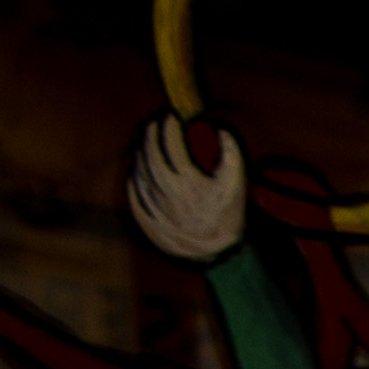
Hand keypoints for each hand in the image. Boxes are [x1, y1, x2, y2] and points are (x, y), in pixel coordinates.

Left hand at [126, 118, 246, 264]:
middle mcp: (167, 191)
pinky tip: (138, 168)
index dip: (170, 128)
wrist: (214, 251)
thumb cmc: (226, 215)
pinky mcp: (145, 215)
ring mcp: (154, 204)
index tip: (171, 117)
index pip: (172, 146)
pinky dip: (134, 175)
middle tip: (154, 125)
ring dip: (141, 153)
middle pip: (151, 155)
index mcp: (189, 182)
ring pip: (139, 170)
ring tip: (147, 144)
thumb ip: (231, 155)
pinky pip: (133, 189)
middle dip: (151, 136)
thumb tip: (221, 130)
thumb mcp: (236, 185)